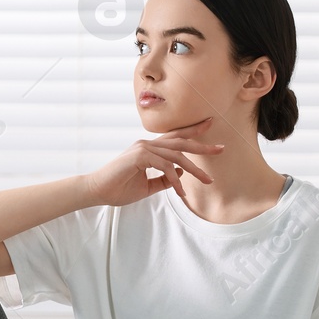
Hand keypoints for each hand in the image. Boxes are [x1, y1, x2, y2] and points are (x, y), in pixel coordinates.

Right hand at [79, 117, 223, 207]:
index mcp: (148, 149)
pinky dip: (175, 180)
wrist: (97, 191)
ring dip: (194, 168)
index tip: (209, 125)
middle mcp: (147, 144)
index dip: (192, 131)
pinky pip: (165, 166)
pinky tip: (181, 192)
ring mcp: (143, 148)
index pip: (174, 137)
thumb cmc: (118, 188)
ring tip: (208, 180)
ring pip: (176, 155)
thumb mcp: (147, 186)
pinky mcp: (140, 156)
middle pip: (180, 141)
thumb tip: (182, 175)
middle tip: (221, 148)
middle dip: (202, 144)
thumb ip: (164, 180)